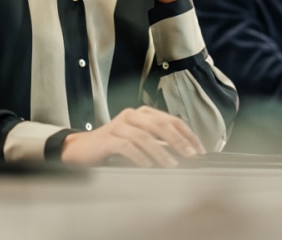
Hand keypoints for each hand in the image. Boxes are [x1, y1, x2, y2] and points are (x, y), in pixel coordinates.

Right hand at [60, 106, 204, 167]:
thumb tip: (184, 154)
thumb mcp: (139, 141)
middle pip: (160, 124)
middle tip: (191, 156)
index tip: (199, 150)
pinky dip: (140, 157)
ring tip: (172, 165)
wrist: (82, 149)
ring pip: (145, 136)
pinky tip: (148, 167)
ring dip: (161, 152)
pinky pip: (127, 146)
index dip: (187, 134)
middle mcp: (132, 115)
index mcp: (143, 113)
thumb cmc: (114, 147)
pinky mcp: (108, 138)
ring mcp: (119, 125)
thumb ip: (158, 143)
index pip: (171, 119)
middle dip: (178, 140)